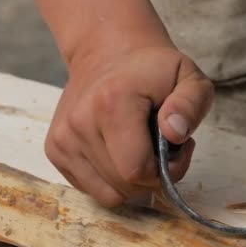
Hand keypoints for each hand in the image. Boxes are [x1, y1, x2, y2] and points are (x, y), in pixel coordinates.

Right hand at [45, 46, 213, 206]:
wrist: (107, 52)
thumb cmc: (153, 69)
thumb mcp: (189, 77)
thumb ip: (191, 104)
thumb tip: (175, 133)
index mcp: (112, 103)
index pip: (137, 170)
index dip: (167, 171)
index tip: (177, 149)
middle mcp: (79, 122)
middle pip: (123, 186)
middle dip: (151, 177)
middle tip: (162, 147)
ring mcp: (62, 138)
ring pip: (108, 194)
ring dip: (131, 180)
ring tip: (140, 147)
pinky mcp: (54, 150)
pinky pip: (92, 189)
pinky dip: (111, 179)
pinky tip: (120, 150)